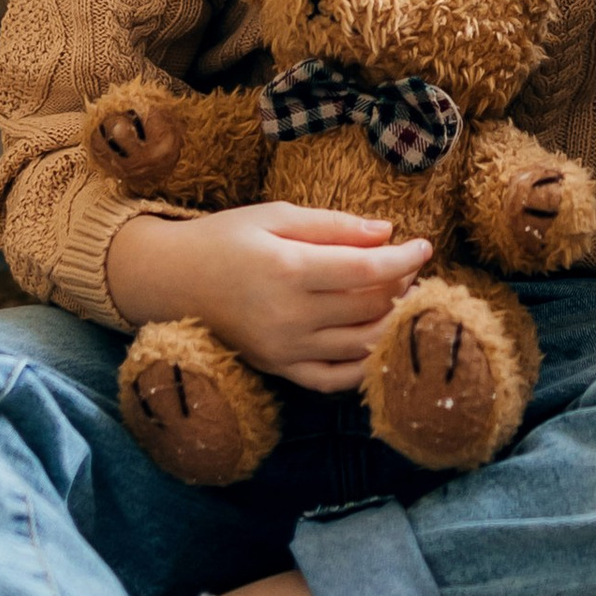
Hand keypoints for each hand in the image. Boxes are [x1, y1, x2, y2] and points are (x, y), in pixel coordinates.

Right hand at [106, 201, 430, 389]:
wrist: (171, 281)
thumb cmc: (224, 238)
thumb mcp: (275, 216)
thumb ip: (333, 226)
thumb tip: (386, 232)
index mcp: (287, 270)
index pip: (366, 270)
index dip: (404, 259)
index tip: (425, 245)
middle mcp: (288, 316)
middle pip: (369, 307)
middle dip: (401, 285)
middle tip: (411, 266)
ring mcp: (283, 349)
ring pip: (359, 344)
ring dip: (391, 322)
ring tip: (402, 298)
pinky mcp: (278, 369)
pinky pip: (333, 379)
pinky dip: (364, 365)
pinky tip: (379, 341)